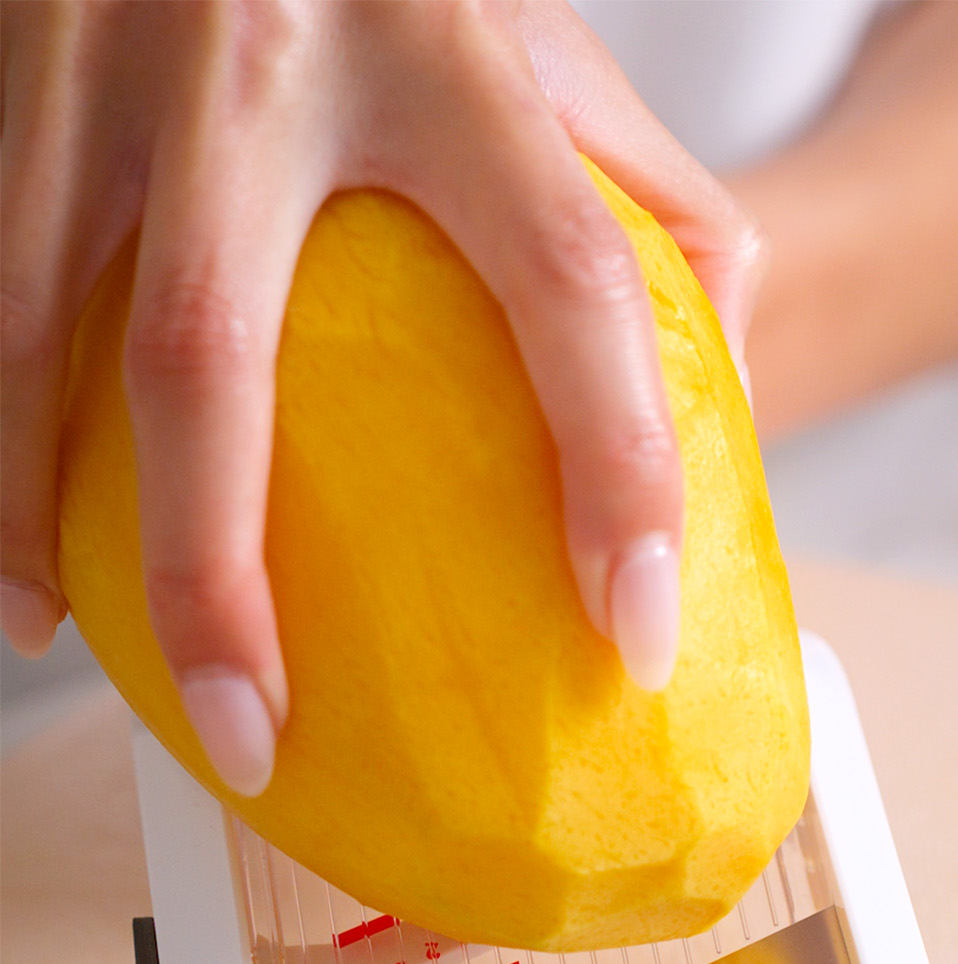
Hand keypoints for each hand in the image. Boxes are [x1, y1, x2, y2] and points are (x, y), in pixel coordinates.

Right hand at [1, 0, 763, 793]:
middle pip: (210, 358)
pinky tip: (8, 521)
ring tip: (52, 633)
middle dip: (212, 580)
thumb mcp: (556, 51)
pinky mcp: (14, 68)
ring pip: (34, 331)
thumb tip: (717, 400)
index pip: (566, 281)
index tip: (633, 634)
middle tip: (251, 732)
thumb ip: (652, 209)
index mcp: (452, 50)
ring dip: (27, 508)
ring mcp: (108, 59)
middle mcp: (265, 56)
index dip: (615, 471)